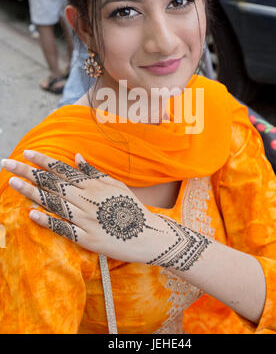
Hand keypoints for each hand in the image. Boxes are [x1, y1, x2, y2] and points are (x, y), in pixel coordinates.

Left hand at [3, 151, 210, 269]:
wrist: (147, 233)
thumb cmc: (130, 207)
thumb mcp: (115, 184)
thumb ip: (94, 171)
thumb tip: (76, 156)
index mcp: (93, 184)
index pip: (63, 169)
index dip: (43, 160)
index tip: (26, 152)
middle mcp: (87, 198)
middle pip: (52, 183)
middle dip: (28, 172)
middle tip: (7, 163)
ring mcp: (86, 218)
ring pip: (54, 202)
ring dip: (31, 192)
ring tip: (12, 183)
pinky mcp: (87, 238)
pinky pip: (64, 228)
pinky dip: (48, 221)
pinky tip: (31, 214)